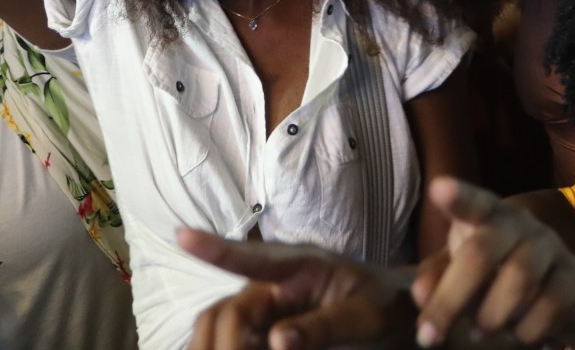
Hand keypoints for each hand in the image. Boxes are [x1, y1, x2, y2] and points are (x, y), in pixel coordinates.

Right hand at [180, 228, 410, 349]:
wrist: (392, 315)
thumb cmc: (383, 305)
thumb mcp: (366, 316)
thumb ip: (325, 325)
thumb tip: (277, 341)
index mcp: (301, 267)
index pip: (252, 258)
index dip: (215, 248)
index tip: (182, 235)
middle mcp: (273, 285)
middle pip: (226, 312)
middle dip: (223, 342)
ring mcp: (264, 308)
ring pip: (218, 328)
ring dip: (215, 348)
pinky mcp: (262, 331)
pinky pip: (233, 342)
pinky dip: (223, 349)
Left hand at [407, 178, 574, 346]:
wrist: (560, 290)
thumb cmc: (496, 272)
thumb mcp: (461, 271)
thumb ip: (437, 278)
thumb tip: (420, 293)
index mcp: (485, 214)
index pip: (471, 202)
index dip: (457, 196)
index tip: (439, 190)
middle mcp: (518, 222)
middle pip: (482, 251)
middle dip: (452, 298)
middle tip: (429, 335)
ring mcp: (549, 245)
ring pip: (519, 278)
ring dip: (492, 315)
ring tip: (480, 333)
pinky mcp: (573, 276)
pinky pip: (549, 305)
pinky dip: (526, 329)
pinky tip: (517, 334)